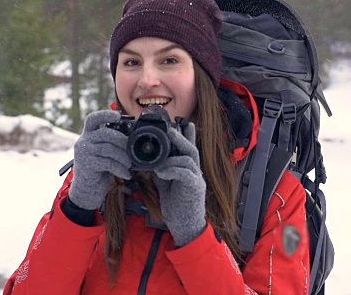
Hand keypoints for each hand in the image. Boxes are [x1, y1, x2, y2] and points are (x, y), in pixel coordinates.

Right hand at [69, 110, 131, 209]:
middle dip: (122, 140)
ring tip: (130, 164)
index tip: (117, 115)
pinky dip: (120, 168)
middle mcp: (83, 141)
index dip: (104, 115)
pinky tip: (126, 174)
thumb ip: (113, 143)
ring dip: (123, 156)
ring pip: (108, 148)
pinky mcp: (87, 165)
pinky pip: (107, 162)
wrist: (87, 191)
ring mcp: (83, 152)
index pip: (92, 119)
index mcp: (88, 135)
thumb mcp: (105, 153)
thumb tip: (133, 137)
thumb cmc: (100, 170)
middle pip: (105, 133)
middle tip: (133, 149)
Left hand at [153, 123, 206, 246]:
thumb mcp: (167, 185)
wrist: (186, 227)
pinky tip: (162, 172)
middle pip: (192, 149)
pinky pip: (186, 174)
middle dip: (182, 137)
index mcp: (189, 170)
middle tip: (170, 129)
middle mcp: (196, 172)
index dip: (186, 135)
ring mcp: (197, 180)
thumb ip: (163, 171)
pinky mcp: (196, 189)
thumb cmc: (177, 207)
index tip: (181, 123)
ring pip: (189, 159)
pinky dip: (173, 170)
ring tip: (159, 160)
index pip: (188, 149)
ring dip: (173, 157)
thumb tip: (152, 161)